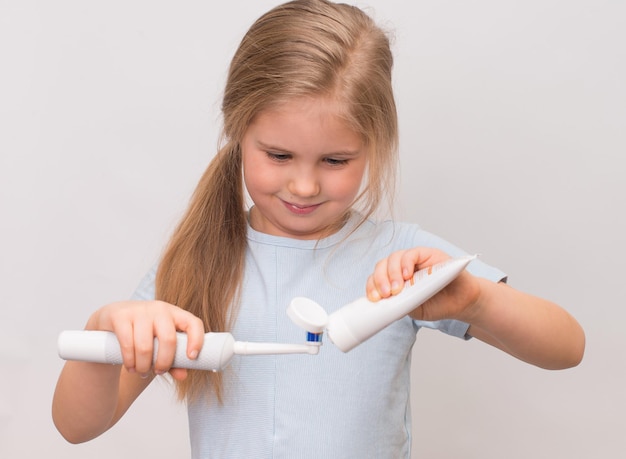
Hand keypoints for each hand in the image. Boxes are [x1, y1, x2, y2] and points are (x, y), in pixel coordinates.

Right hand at [85, 300, 204, 380]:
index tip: (192, 357)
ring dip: (144, 366)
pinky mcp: (120, 316)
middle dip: (164, 362)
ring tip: (141, 371)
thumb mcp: (159, 344)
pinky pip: (127, 344)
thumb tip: (183, 375)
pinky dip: (130, 361)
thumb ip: (173, 360)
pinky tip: (131, 366)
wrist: (111, 319)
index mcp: (174, 314)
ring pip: (146, 346)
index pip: (193, 323)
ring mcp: (139, 310)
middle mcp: (159, 309)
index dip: (196, 340)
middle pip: (169, 339)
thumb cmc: (142, 333)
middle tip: (159, 372)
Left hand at [365, 247, 481, 321]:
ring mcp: (415, 259)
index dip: (372, 286)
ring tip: (397, 288)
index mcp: (395, 280)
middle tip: (385, 294)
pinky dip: (406, 263)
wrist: (462, 303)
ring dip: (392, 273)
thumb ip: (400, 304)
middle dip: (380, 280)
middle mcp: (402, 267)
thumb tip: (384, 303)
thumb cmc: (437, 305)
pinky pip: (412, 253)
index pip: (377, 278)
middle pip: (382, 266)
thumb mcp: (414, 309)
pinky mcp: (428, 253)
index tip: (374, 298)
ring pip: (394, 258)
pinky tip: (408, 275)